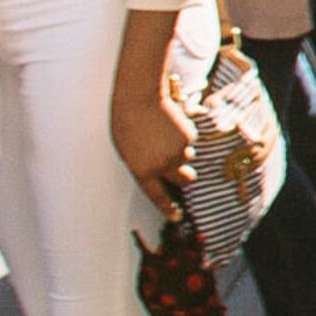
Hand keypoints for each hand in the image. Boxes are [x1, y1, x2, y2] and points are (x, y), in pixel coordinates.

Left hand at [111, 83, 194, 221]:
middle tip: (180, 169)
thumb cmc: (126, 123)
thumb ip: (144, 167)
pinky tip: (170, 122)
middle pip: (184, 180)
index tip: (177, 217)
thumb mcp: (128, 152)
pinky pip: (189, 141)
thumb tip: (162, 173)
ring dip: (180, 150)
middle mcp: (164, 166)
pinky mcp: (189, 137)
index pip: (158, 197)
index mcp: (143, 172)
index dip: (168, 208)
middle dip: (184, 176)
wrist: (139, 98)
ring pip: (187, 158)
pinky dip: (182, 135)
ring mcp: (178, 151)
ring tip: (164, 133)